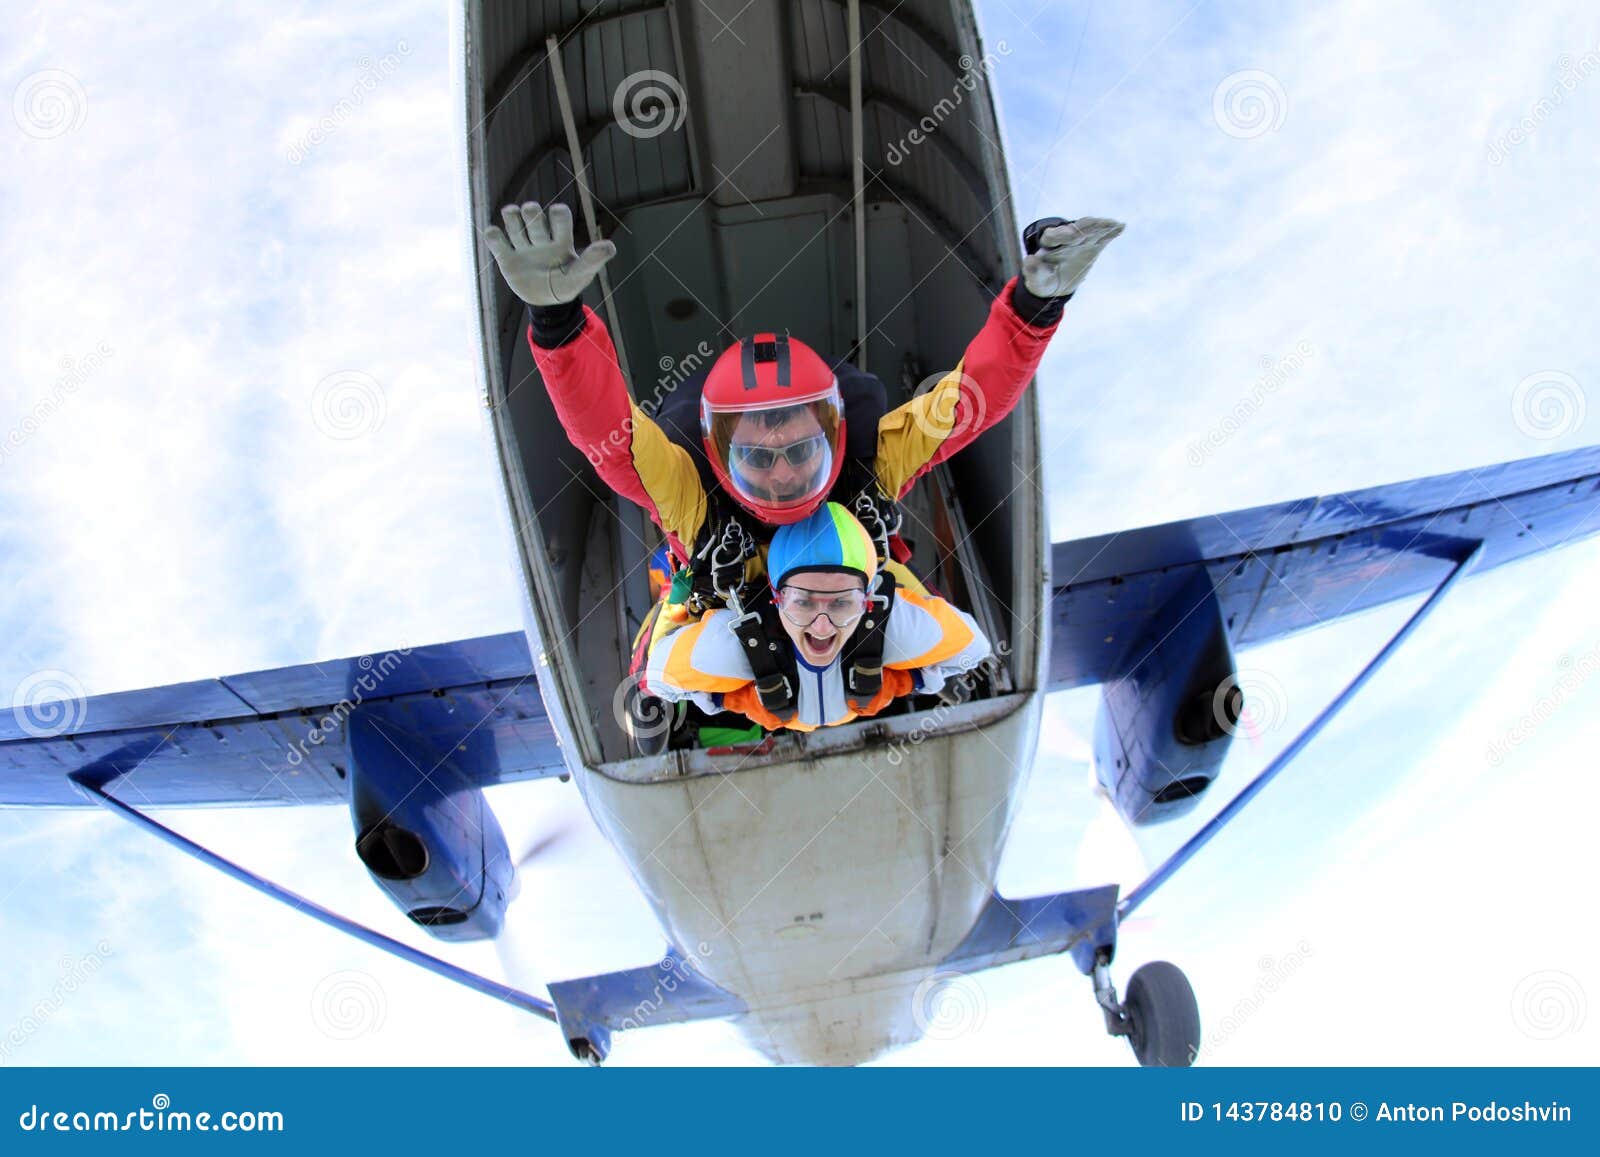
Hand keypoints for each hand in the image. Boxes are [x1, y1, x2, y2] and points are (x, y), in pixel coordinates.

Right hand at [482, 201, 615, 306]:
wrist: (546, 304)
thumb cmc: (567, 285)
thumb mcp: (580, 275)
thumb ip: (593, 260)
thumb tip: (610, 246)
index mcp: (560, 240)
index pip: (559, 216)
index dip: (558, 212)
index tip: (556, 213)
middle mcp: (541, 239)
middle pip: (533, 214)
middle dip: (531, 211)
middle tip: (530, 212)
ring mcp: (523, 247)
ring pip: (514, 222)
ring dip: (511, 216)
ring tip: (511, 214)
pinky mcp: (507, 258)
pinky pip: (496, 241)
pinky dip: (493, 235)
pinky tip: (494, 234)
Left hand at [1022, 216, 1124, 298]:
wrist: (1057, 282)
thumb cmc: (1044, 280)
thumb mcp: (1037, 281)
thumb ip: (1032, 271)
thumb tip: (1028, 260)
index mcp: (1048, 245)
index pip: (1051, 236)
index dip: (1058, 235)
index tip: (1068, 235)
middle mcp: (1065, 238)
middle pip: (1073, 228)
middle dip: (1082, 227)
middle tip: (1094, 224)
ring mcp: (1081, 239)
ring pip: (1090, 229)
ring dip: (1100, 226)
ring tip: (1111, 224)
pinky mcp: (1094, 244)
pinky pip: (1104, 236)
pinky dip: (1112, 231)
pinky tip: (1121, 226)